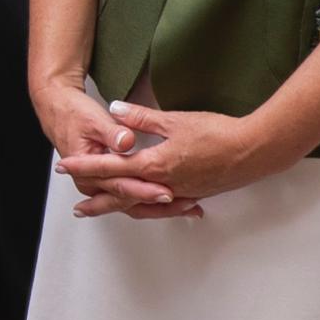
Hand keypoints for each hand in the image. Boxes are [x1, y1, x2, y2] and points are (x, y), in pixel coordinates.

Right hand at [31, 67, 182, 213]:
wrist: (59, 111)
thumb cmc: (73, 116)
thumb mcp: (93, 121)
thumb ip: (113, 132)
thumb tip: (125, 140)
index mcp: (88, 173)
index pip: (122, 186)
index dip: (145, 189)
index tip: (166, 191)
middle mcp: (95, 185)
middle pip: (131, 202)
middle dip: (160, 205)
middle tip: (184, 203)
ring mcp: (104, 186)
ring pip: (136, 206)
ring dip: (162, 209)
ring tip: (189, 208)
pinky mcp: (113, 182)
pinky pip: (136, 199)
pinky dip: (157, 202)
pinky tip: (179, 203)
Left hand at [76, 98, 277, 214]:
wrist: (255, 151)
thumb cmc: (218, 134)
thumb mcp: (175, 120)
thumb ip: (142, 118)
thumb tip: (114, 109)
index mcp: (153, 165)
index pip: (109, 167)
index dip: (85, 166)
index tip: (64, 166)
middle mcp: (162, 184)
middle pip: (121, 197)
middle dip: (98, 202)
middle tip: (78, 209)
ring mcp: (179, 192)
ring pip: (143, 205)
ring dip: (122, 207)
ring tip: (108, 210)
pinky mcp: (194, 194)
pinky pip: (165, 206)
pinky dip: (151, 207)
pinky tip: (150, 205)